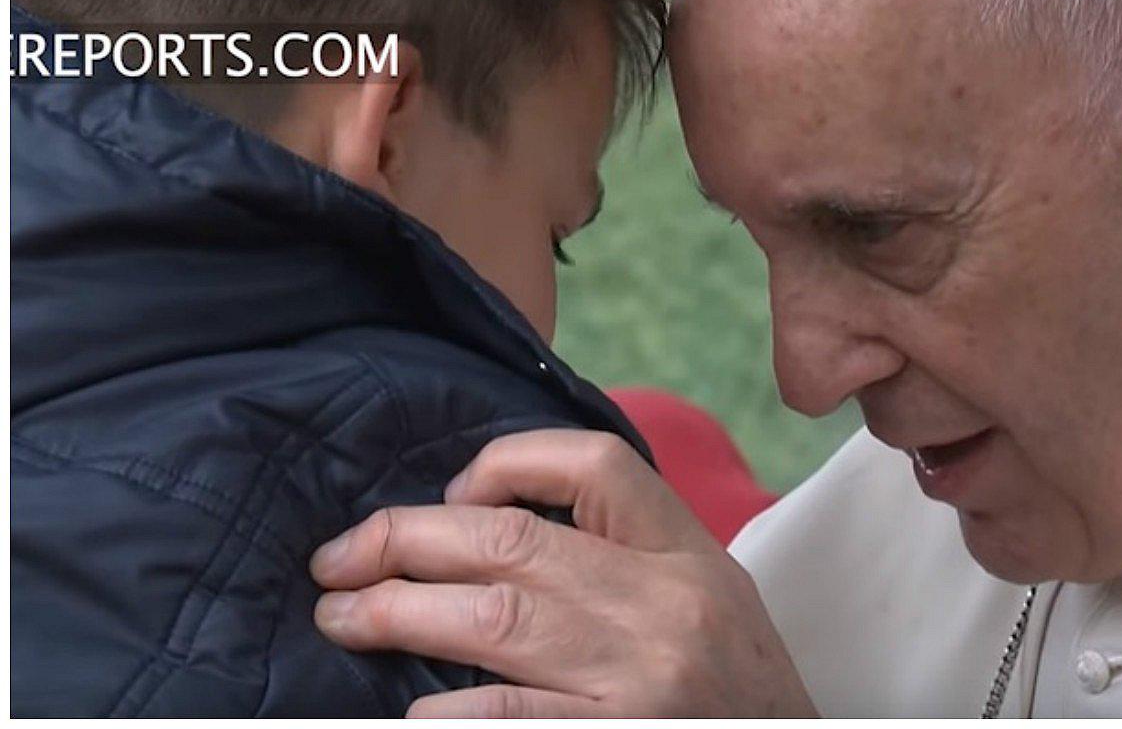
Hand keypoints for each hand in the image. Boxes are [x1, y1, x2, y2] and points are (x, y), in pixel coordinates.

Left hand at [309, 428, 817, 717]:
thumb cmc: (737, 697)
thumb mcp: (709, 603)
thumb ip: (624, 560)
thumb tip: (482, 528)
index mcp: (690, 558)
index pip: (593, 464)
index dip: (504, 465)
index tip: (454, 496)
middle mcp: (668, 609)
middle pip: (511, 541)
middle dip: (404, 542)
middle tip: (338, 559)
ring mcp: (640, 683)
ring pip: (491, 620)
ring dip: (394, 615)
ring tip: (339, 617)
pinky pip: (500, 719)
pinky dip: (438, 712)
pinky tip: (403, 711)